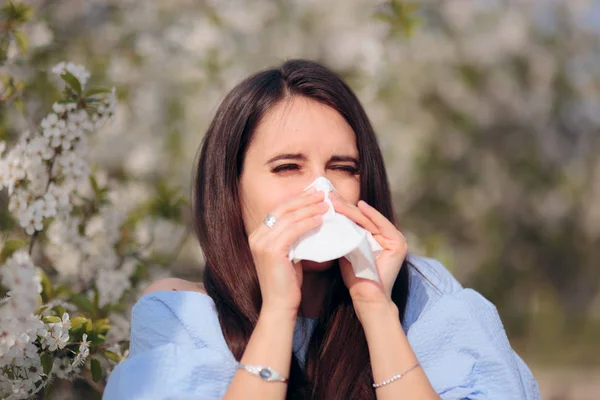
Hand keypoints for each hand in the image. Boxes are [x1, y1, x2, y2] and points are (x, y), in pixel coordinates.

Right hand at [248, 188, 327, 317]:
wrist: (280, 305)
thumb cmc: (287, 283)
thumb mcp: (288, 254)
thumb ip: (292, 238)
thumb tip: (310, 219)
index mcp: (258, 235)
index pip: (279, 210)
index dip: (297, 200)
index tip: (314, 194)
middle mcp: (256, 236)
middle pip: (282, 209)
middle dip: (304, 199)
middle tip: (322, 193)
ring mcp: (262, 243)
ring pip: (289, 218)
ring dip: (309, 209)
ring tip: (326, 205)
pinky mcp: (271, 251)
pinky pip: (293, 230)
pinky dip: (307, 223)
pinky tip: (320, 220)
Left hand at [330, 192, 407, 308]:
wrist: (365, 295)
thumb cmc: (355, 275)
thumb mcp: (347, 248)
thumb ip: (344, 233)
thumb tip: (327, 216)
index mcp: (376, 237)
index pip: (356, 219)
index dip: (341, 209)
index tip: (325, 199)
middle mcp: (387, 236)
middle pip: (362, 217)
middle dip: (344, 206)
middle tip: (328, 195)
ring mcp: (395, 239)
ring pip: (368, 220)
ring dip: (352, 209)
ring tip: (336, 201)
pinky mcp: (398, 244)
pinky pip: (382, 225)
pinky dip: (372, 214)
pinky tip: (360, 205)